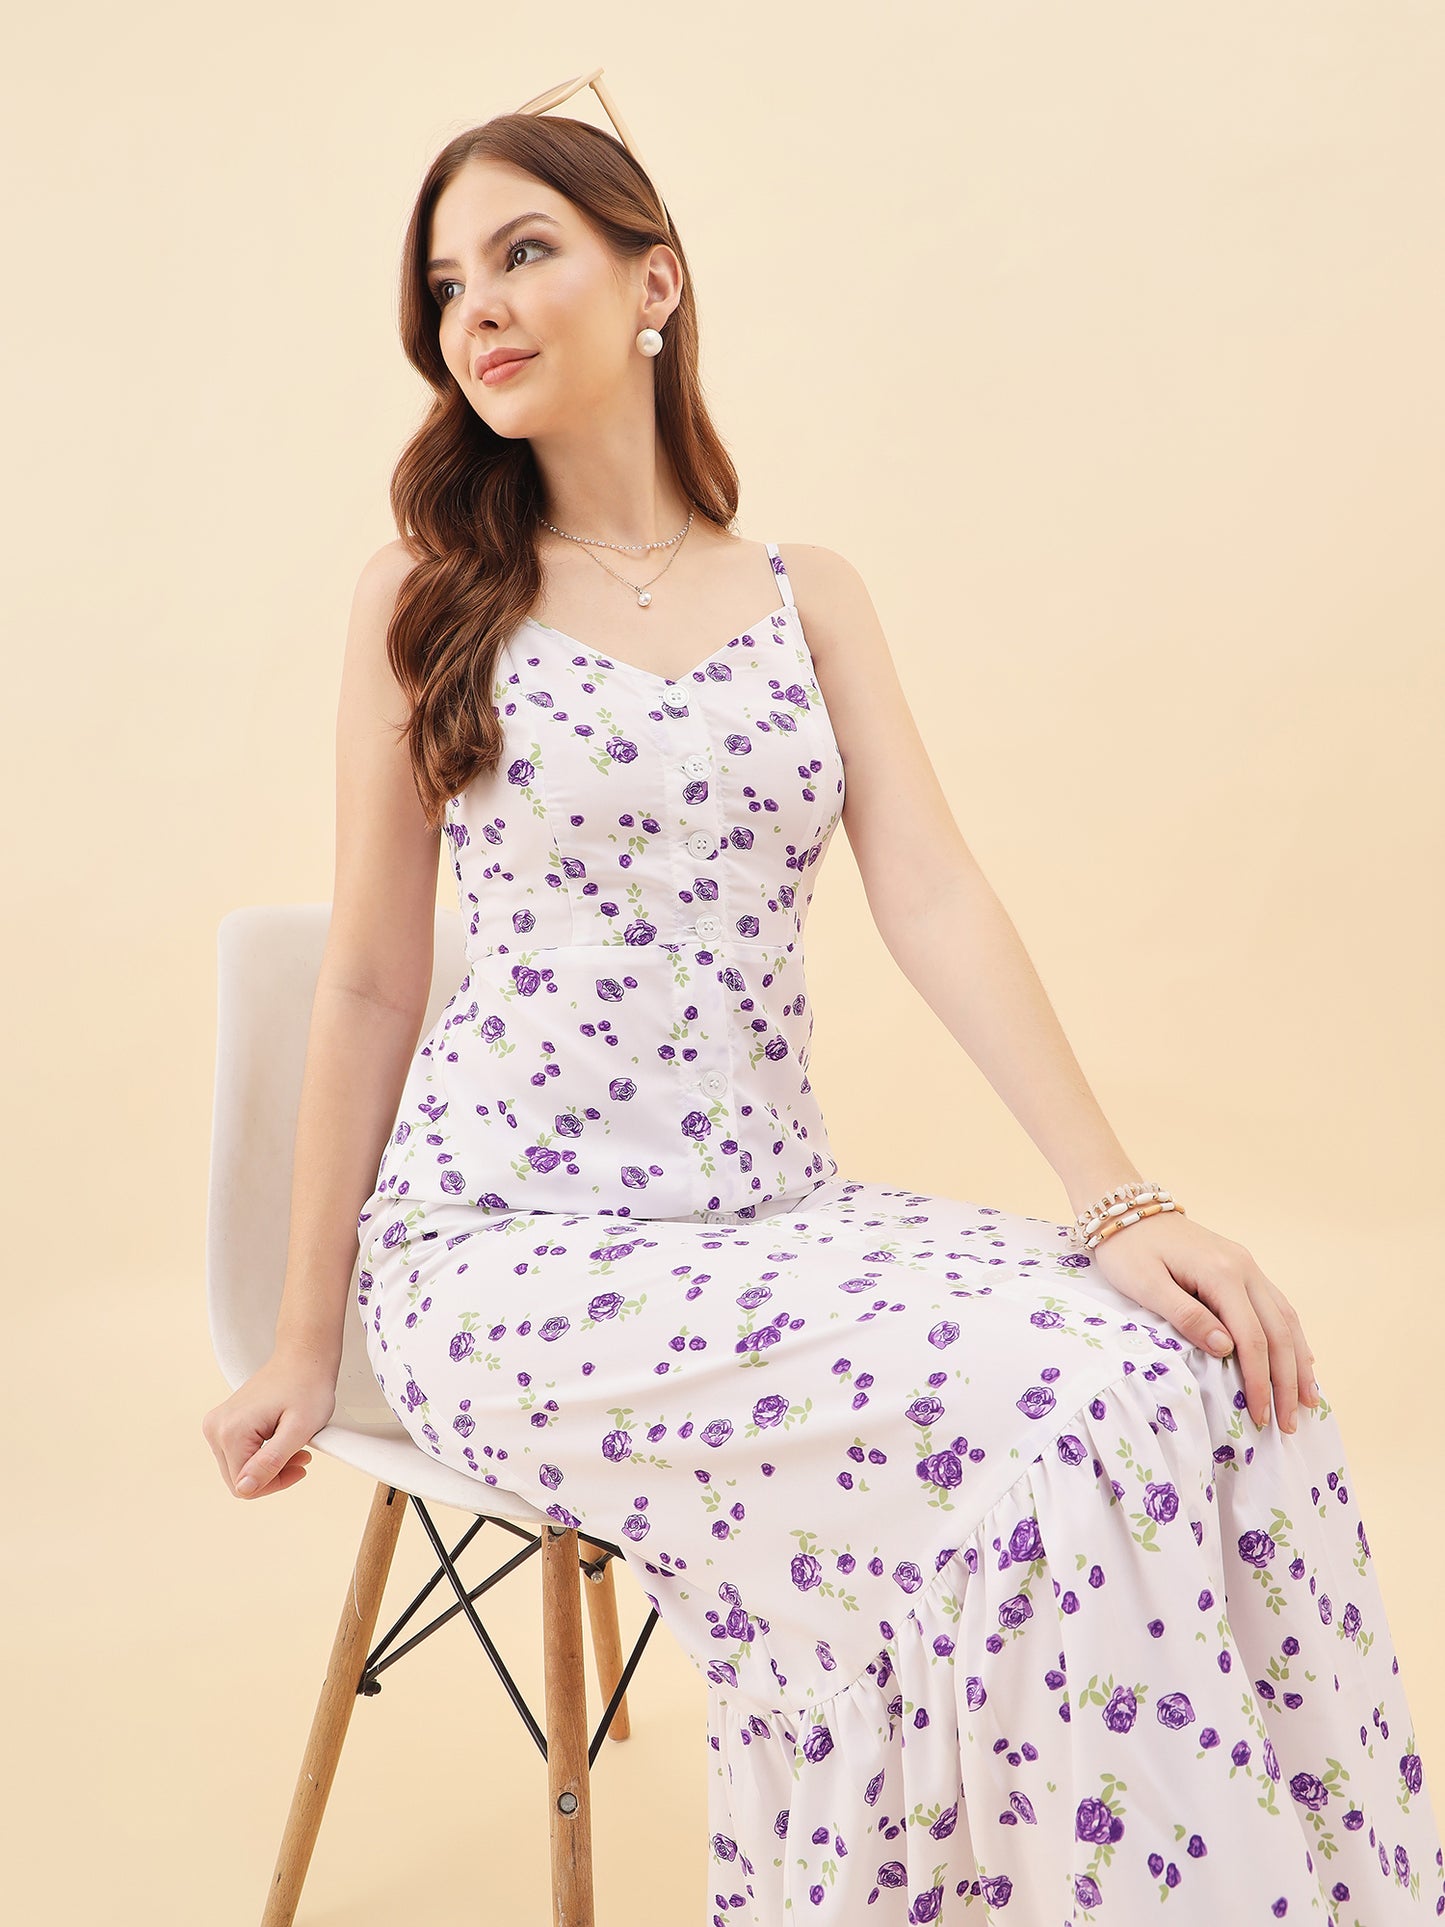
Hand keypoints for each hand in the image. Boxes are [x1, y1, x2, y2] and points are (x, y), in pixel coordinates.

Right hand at [201, 1352, 336, 1497]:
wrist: (303, 1357)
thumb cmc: (307, 1386)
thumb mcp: (299, 1429)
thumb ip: (271, 1461)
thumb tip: (244, 1488)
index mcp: (230, 1432)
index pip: (245, 1487)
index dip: (276, 1483)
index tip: (301, 1464)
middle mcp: (215, 1428)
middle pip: (239, 1479)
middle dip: (272, 1475)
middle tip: (301, 1456)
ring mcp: (216, 1424)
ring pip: (239, 1468)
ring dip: (268, 1465)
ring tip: (294, 1446)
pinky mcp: (222, 1423)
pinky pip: (238, 1454)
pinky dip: (261, 1454)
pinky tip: (281, 1440)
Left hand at [1086, 1210, 1318, 1432]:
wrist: (1126, 1209)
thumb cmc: (1128, 1249)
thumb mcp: (1145, 1284)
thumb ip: (1186, 1316)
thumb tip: (1227, 1349)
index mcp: (1221, 1274)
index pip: (1252, 1339)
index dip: (1259, 1381)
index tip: (1261, 1417)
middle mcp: (1244, 1268)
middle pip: (1279, 1333)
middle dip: (1287, 1382)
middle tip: (1290, 1424)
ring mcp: (1247, 1266)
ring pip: (1286, 1319)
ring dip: (1298, 1361)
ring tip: (1308, 1400)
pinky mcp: (1242, 1267)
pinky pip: (1277, 1306)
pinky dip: (1292, 1336)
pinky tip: (1300, 1358)